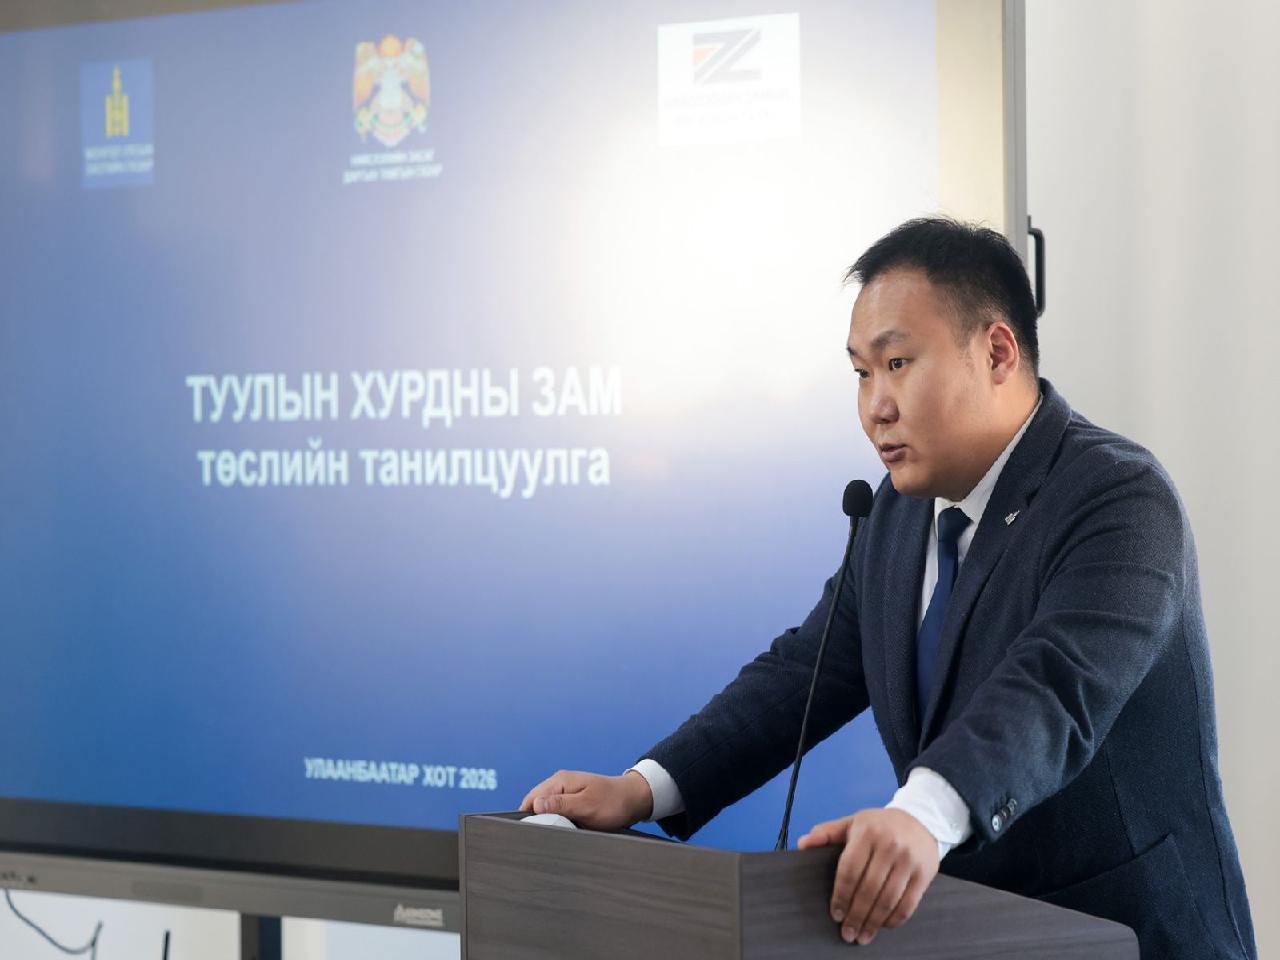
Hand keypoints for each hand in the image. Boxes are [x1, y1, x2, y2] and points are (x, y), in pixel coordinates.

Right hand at [518, 770, 652, 829]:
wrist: (633, 799)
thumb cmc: (613, 802)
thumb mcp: (586, 806)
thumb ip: (561, 805)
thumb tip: (535, 805)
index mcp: (561, 781)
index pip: (531, 799)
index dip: (528, 817)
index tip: (533, 833)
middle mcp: (560, 783)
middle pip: (535, 803)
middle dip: (536, 820)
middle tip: (544, 837)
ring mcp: (566, 791)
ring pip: (545, 808)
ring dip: (547, 821)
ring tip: (554, 833)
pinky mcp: (572, 799)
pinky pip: (556, 810)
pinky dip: (556, 820)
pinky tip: (561, 829)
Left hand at [797, 808, 939, 945]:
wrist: (920, 820)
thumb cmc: (879, 825)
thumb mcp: (852, 823)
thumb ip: (826, 833)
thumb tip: (803, 844)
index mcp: (867, 832)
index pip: (850, 870)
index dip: (841, 895)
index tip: (835, 914)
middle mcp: (889, 844)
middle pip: (869, 888)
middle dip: (856, 915)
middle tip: (847, 932)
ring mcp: (909, 859)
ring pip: (888, 899)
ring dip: (874, 922)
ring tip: (863, 935)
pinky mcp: (924, 873)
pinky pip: (908, 903)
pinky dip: (895, 919)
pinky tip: (883, 925)